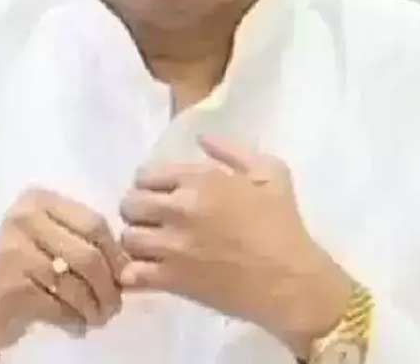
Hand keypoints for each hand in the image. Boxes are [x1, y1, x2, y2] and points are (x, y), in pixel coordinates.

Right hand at [0, 188, 128, 353]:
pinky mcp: (9, 286)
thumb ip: (83, 242)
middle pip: (88, 254)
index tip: (126, 278)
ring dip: (94, 308)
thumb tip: (129, 270)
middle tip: (114, 307)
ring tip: (98, 319)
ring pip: (75, 284)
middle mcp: (23, 218)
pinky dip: (73, 321)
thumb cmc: (22, 269)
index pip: (94, 223)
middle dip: (109, 286)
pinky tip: (76, 326)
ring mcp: (13, 252)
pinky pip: (58, 306)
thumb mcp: (50, 241)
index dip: (117, 254)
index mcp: (39, 200)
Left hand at [118, 135, 353, 356]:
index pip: (146, 174)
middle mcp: (181, 208)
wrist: (290, 280)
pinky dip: (135, 272)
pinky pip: (133, 272)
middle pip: (130, 204)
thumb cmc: (283, 225)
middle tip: (153, 221)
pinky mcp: (172, 280)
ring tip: (152, 247)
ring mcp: (174, 246)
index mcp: (201, 179)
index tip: (160, 196)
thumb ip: (232, 150)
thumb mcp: (270, 172)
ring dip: (137, 241)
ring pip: (128, 237)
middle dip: (138, 210)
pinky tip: (149, 271)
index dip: (149, 184)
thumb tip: (201, 138)